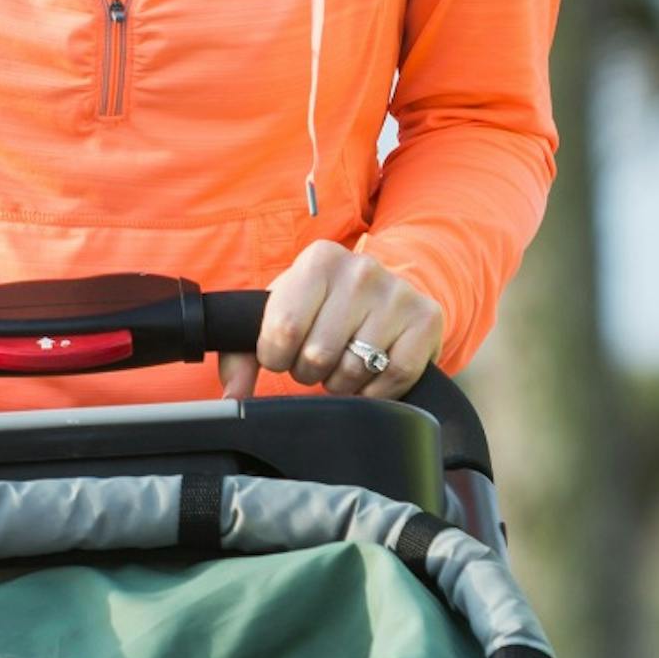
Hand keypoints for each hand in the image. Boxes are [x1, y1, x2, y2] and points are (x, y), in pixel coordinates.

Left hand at [228, 243, 442, 401]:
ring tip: (344, 360)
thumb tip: (233, 397)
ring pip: (353, 370)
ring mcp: (397, 294)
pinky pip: (393, 378)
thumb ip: (243, 352)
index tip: (284, 351)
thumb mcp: (282, 312)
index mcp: (318, 260)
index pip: (283, 328)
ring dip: (342, 381)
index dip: (277, 356)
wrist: (387, 292)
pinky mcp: (425, 320)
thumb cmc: (323, 307)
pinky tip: (371, 370)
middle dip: (310, 371)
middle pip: (318, 355)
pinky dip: (376, 390)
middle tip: (318, 358)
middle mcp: (361, 269)